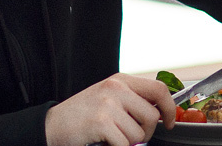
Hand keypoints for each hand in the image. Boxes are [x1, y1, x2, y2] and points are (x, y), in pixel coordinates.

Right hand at [44, 73, 175, 145]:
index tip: (169, 121)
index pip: (159, 89)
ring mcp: (108, 104)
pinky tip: (106, 142)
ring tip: (112, 137)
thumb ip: (132, 99)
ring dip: (128, 142)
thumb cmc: (81, 115)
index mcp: (120, 81)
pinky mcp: (101, 122)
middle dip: (146, 133)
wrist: (52, 125)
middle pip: (151, 116)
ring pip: (139, 134)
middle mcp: (115, 89)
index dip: (170, 108)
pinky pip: (125, 144)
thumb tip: (160, 112)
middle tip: (132, 137)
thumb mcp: (108, 97)